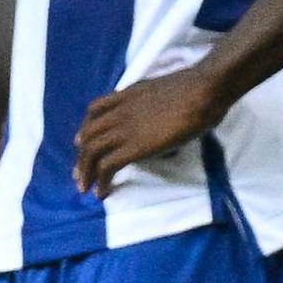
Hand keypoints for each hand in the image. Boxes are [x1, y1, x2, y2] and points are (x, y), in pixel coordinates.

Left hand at [73, 66, 223, 194]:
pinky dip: (101, 180)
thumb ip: (153, 104)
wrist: (202, 91)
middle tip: (79, 174)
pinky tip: (102, 192)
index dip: (85, 129)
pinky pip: (107, 165)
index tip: (81, 143)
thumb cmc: (196, 89)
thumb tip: (159, 118)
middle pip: (88, 134)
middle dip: (81, 156)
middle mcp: (120, 111)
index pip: (94, 110)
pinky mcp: (135, 146)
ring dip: (85, 172)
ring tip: (86, 187)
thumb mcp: (164, 92)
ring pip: (92, 151)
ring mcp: (125, 128)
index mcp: (127, 95)